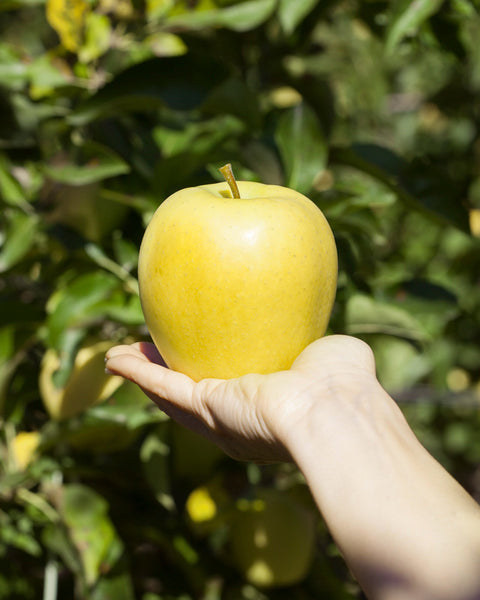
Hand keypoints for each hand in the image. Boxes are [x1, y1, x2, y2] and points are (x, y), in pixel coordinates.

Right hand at [105, 335, 376, 462]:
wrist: (335, 408)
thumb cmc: (342, 381)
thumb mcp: (332, 355)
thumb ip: (319, 347)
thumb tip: (319, 334)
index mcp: (265, 406)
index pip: (228, 387)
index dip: (206, 370)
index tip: (195, 347)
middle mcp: (237, 418)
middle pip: (189, 393)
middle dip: (164, 375)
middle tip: (146, 352)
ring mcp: (219, 418)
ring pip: (169, 394)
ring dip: (141, 374)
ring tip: (116, 356)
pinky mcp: (206, 410)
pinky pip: (163, 388)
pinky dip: (136, 374)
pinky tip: (114, 359)